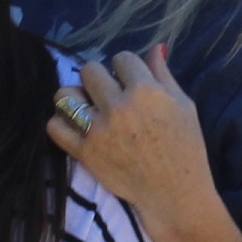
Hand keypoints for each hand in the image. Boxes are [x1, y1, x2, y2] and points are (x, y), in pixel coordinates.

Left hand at [48, 47, 214, 218]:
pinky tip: (75, 126)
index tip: (129, 81)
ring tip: (85, 107)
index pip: (122, 58)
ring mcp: (98, 130)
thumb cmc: (185, 149)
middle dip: (99, 79)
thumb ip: (164, 75)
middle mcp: (119, 106)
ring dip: (74, 97)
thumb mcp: (184, 106)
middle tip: (108, 94)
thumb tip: (154, 47)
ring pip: (66, 95)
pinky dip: (61, 124)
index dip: (126, 68)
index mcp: (146, 91)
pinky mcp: (85, 152)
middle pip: (90, 71)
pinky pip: (55, 127)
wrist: (175, 193)